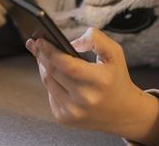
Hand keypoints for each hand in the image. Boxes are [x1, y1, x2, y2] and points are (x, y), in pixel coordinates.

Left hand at [26, 27, 141, 131]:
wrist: (123, 112)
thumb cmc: (117, 79)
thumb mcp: (114, 53)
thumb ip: (96, 39)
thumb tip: (73, 43)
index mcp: (98, 81)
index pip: (66, 65)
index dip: (50, 51)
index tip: (40, 40)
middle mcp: (84, 99)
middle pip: (53, 72)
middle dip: (41, 55)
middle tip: (35, 43)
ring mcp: (73, 112)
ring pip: (48, 82)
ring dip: (43, 67)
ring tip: (41, 54)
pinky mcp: (65, 119)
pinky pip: (50, 94)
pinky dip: (50, 82)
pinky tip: (53, 73)